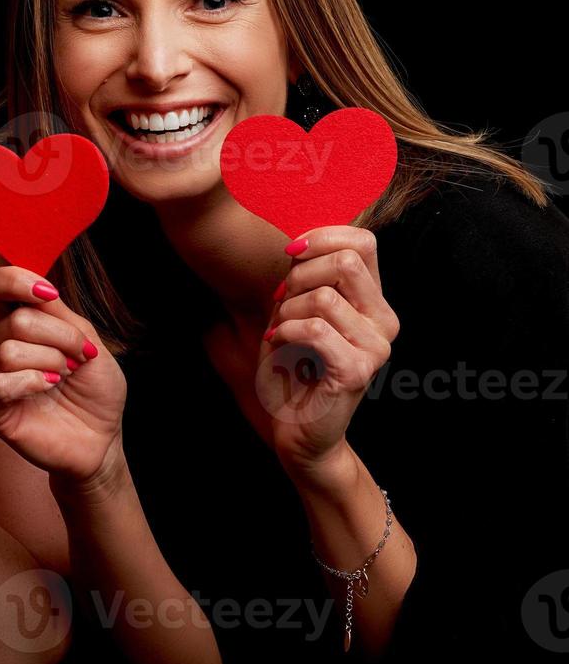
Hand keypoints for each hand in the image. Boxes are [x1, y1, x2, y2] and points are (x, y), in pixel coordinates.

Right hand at [0, 265, 127, 494]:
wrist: (102, 437)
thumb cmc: (93, 389)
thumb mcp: (86, 339)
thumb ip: (57, 313)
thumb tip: (39, 289)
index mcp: (13, 323)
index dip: (16, 281)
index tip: (49, 295)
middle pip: (16, 321)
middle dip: (61, 338)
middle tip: (78, 359)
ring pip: (9, 351)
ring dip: (50, 363)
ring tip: (63, 377)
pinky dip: (32, 383)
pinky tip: (47, 389)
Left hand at [257, 226, 398, 481]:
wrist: (296, 426)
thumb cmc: (291, 363)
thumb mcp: (296, 308)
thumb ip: (307, 275)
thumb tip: (298, 243)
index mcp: (373, 300)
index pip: (363, 241)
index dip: (321, 237)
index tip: (290, 254)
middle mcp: (384, 320)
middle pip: (346, 261)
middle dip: (299, 275)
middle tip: (280, 301)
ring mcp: (376, 347)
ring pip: (323, 297)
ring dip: (286, 311)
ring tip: (280, 331)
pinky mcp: (357, 371)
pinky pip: (315, 330)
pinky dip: (285, 332)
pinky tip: (278, 346)